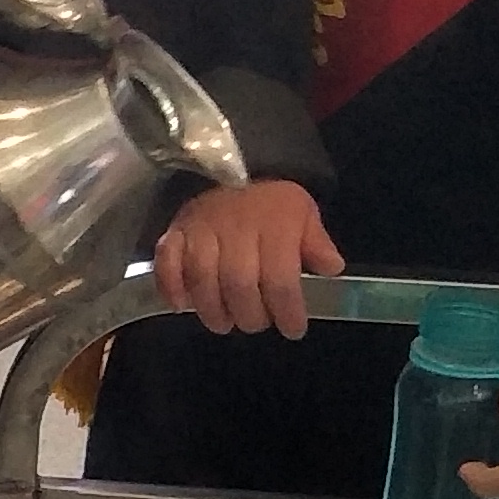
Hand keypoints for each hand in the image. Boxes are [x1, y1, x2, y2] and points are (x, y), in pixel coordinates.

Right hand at [154, 179, 341, 336]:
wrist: (230, 168)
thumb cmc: (271, 203)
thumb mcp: (303, 214)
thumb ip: (317, 243)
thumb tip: (332, 267)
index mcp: (274, 224)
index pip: (280, 278)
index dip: (287, 311)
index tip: (293, 330)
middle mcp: (236, 226)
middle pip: (239, 283)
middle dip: (250, 315)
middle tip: (257, 323)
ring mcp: (201, 229)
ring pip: (202, 278)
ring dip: (212, 310)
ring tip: (225, 323)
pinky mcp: (174, 232)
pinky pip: (166, 262)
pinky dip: (171, 286)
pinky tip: (182, 305)